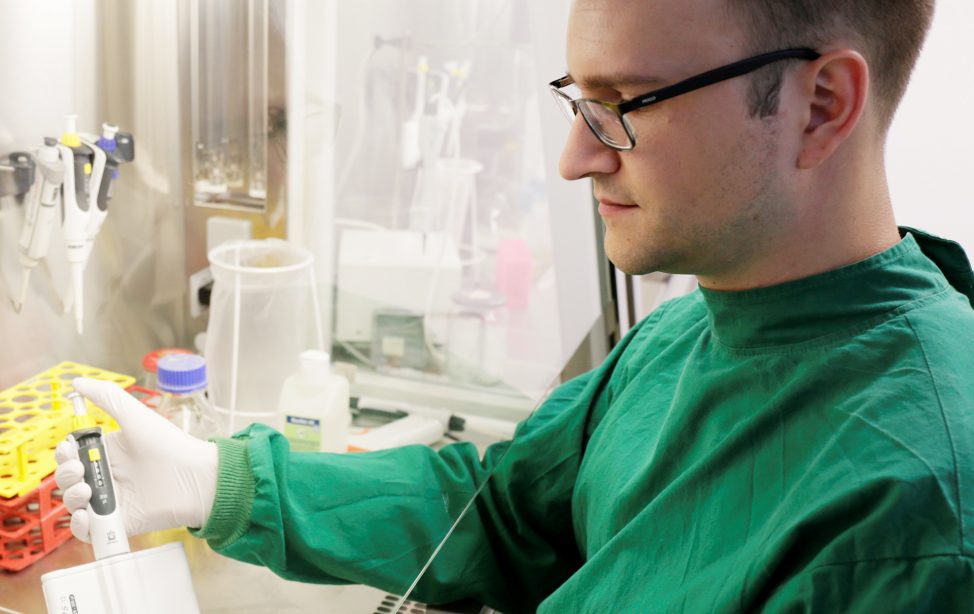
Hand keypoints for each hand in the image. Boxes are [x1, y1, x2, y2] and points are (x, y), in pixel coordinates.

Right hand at [55, 378, 218, 541]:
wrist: (195, 477)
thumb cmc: (169, 444)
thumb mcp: (135, 415)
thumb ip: (107, 397)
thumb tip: (76, 382)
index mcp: (108, 453)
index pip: (72, 456)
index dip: (65, 455)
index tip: (69, 450)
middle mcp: (108, 477)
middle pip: (69, 480)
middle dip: (65, 475)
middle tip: (79, 471)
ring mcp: (112, 501)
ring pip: (75, 505)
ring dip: (71, 498)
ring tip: (87, 491)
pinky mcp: (119, 523)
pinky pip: (89, 531)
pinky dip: (80, 528)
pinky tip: (86, 516)